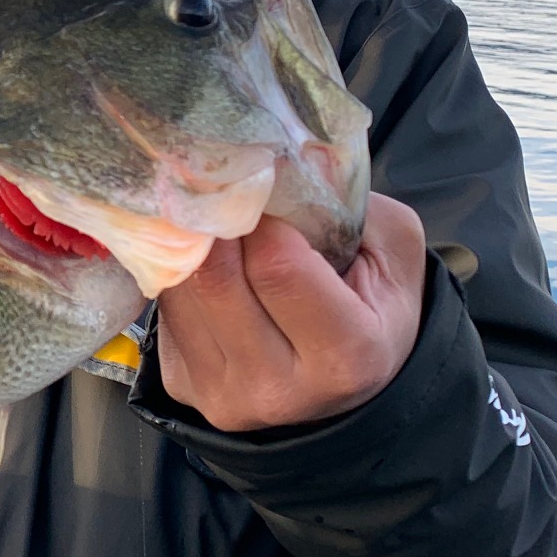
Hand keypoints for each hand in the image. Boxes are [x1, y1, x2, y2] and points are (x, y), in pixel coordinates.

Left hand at [156, 193, 426, 432]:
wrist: (346, 387)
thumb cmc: (372, 308)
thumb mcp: (393, 251)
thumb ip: (348, 204)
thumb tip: (277, 159)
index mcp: (346, 356)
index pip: (276, 265)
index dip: (263, 215)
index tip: (262, 189)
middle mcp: (279, 390)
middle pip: (216, 278)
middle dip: (216, 224)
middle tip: (223, 191)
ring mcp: (225, 396)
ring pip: (180, 291)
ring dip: (190, 248)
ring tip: (214, 225)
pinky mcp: (183, 389)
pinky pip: (163, 313)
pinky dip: (178, 277)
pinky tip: (204, 266)